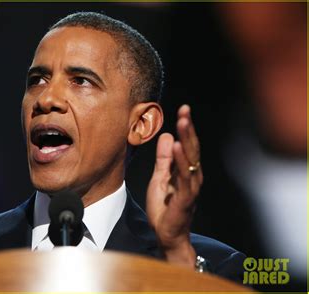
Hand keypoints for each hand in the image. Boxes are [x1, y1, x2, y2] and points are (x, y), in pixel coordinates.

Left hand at [146, 104, 202, 267]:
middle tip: (185, 110)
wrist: (166, 234)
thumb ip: (164, 159)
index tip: (184, 110)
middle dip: (189, 128)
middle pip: (192, 148)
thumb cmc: (165, 208)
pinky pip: (185, 177)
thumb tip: (167, 137)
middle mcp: (192, 176)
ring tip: (183, 122)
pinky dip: (182, 162)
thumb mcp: (159, 178)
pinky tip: (178, 148)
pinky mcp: (185, 198)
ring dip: (187, 139)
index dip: (186, 128)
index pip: (188, 145)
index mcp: (186, 171)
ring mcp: (190, 187)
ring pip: (191, 159)